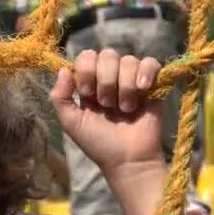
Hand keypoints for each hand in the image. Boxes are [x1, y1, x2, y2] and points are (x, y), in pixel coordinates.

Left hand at [49, 49, 164, 176]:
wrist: (128, 159)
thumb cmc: (99, 143)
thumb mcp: (71, 122)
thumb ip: (59, 97)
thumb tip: (63, 69)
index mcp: (89, 83)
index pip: (86, 56)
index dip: (86, 70)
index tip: (87, 93)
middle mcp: (110, 77)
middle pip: (107, 55)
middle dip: (106, 80)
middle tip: (107, 104)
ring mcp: (132, 79)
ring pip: (128, 60)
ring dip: (124, 85)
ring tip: (125, 108)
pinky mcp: (154, 84)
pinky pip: (151, 63)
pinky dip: (146, 73)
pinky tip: (142, 90)